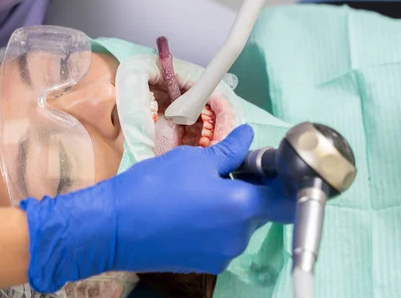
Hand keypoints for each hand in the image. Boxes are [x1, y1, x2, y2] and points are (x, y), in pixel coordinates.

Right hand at [20, 125, 294, 292]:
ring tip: (199, 190)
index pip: (288, 200)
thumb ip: (230, 150)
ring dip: (231, 207)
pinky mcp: (206, 264)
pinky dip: (215, 224)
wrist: (113, 228)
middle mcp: (240, 237)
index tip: (273, 167)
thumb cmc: (154, 187)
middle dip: (250, 190)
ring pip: (240, 225)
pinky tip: (189, 210)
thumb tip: (250, 136)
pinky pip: (222, 239)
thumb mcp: (193, 160)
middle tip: (225, 170)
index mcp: (242, 207)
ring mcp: (223, 255)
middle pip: (261, 211)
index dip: (286, 181)